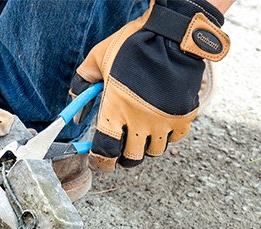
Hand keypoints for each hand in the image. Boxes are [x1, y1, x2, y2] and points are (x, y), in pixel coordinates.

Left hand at [72, 0, 228, 170]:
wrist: (171, 34)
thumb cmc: (131, 45)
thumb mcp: (96, 59)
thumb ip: (81, 86)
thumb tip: (74, 114)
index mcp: (115, 112)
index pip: (104, 153)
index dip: (100, 161)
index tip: (99, 160)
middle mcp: (140, 122)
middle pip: (130, 158)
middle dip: (122, 157)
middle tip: (121, 147)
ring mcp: (164, 120)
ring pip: (154, 151)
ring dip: (145, 146)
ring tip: (141, 134)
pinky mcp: (185, 115)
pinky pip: (175, 138)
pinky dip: (167, 135)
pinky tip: (161, 123)